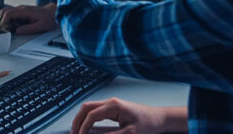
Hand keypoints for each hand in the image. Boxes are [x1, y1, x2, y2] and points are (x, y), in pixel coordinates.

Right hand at [0, 3, 57, 34]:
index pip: (8, 14)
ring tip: (11, 29)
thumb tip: (17, 31)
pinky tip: (15, 27)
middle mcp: (21, 9)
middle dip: (3, 21)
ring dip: (6, 21)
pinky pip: (12, 15)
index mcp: (25, 11)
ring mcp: (21, 10)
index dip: (3, 22)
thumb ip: (28, 29)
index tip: (3, 30)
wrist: (53, 13)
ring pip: (7, 12)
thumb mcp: (40, 26)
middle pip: (5, 12)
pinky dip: (10, 21)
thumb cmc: (48, 19)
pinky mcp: (21, 12)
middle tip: (6, 30)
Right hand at [71, 98, 187, 133]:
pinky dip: (88, 118)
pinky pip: (95, 111)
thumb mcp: (130, 133)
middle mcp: (110, 102)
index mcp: (114, 105)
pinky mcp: (112, 108)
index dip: (84, 127)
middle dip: (77, 120)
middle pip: (86, 107)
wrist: (158, 118)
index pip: (92, 115)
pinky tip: (86, 127)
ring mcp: (111, 104)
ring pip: (89, 107)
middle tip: (73, 133)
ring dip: (81, 118)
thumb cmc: (148, 124)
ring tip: (77, 131)